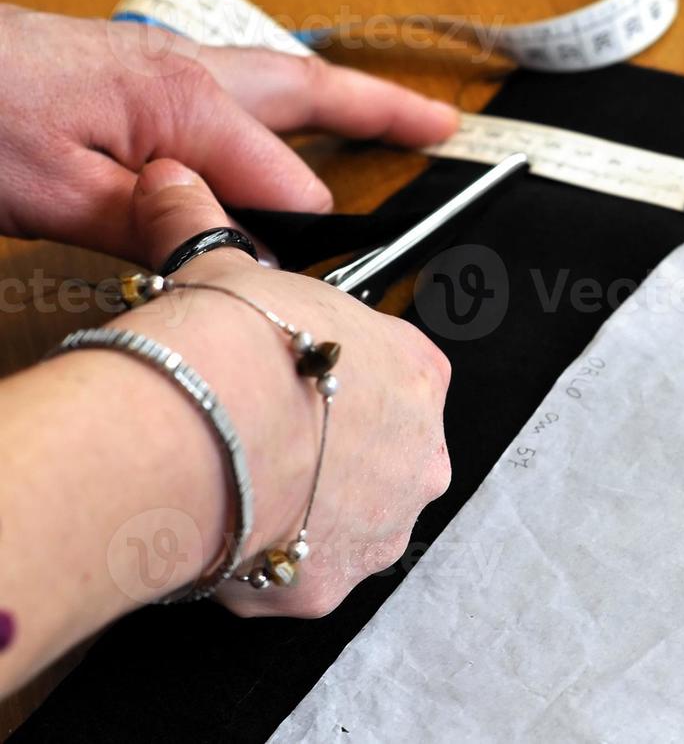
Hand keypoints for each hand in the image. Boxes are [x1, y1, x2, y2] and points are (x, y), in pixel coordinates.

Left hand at [0, 4, 459, 264]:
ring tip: (401, 120)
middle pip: (314, 92)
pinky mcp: (140, 77)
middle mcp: (188, 75)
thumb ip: (162, 219)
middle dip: (387, 110)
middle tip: (450, 127)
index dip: (299, 240)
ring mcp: (167, 70)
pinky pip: (243, 90)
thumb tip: (246, 247)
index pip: (282, 182)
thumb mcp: (56, 190)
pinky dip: (290, 104)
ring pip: (283, 84)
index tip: (306, 288)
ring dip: (348, 100)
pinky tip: (289, 130)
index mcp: (184, 102)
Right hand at [125, 159, 452, 617]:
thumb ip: (209, 227)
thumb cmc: (234, 345)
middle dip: (333, 450)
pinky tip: (223, 528)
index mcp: (419, 373)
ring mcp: (382, 524)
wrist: (199, 424)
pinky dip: (262, 560)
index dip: (343, 376)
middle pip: (386, 453)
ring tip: (239, 483)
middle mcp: (422, 454)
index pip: (402, 374)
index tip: (298, 379)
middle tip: (266, 436)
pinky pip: (298, 573)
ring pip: (349, 519)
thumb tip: (177, 185)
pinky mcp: (330, 582)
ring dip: (304, 508)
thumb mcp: (227, 266)